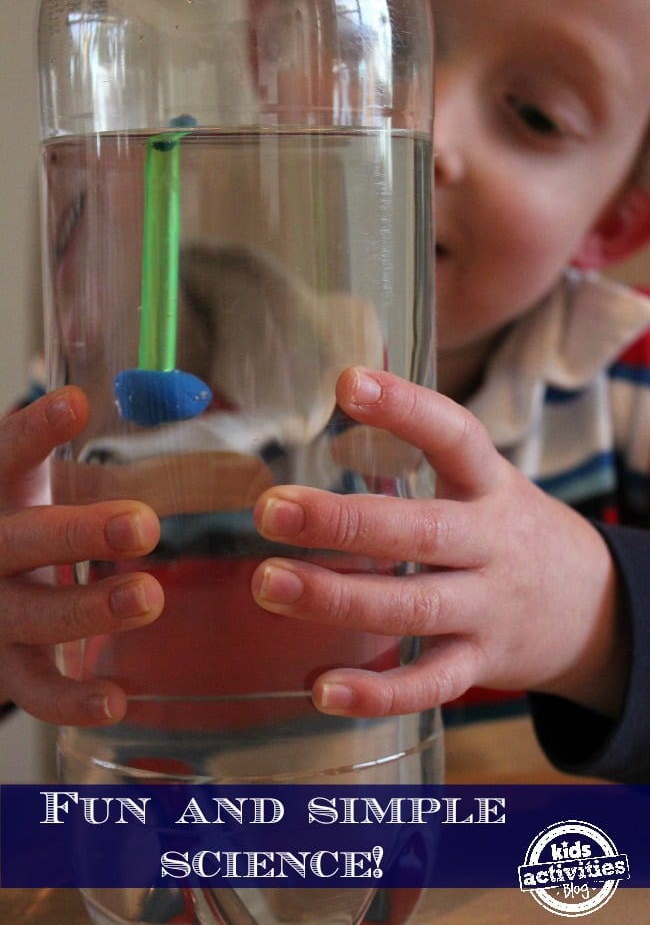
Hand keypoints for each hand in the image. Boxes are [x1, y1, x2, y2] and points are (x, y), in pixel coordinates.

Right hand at [0, 387, 162, 725]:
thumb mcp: (42, 485)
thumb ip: (92, 457)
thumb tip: (179, 406)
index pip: (3, 457)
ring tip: (147, 596)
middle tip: (144, 524)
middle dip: (79, 533)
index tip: (76, 403)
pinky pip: (34, 691)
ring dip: (87, 609)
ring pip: (30, 616)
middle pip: (20, 541)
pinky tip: (115, 698)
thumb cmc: (26, 525)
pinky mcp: (5, 667)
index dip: (33, 431)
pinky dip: (70, 700)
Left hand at [251, 367, 627, 718]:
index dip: (405, 408)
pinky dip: (379, 693)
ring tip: (270, 585)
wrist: (592, 607)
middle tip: (271, 509)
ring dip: (339, 599)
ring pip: (416, 606)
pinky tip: (322, 689)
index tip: (347, 382)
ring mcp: (490, 608)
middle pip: (422, 531)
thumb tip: (330, 435)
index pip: (455, 436)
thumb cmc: (509, 534)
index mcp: (490, 486)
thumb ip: (418, 462)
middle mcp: (493, 544)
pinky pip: (431, 684)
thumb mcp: (484, 485)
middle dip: (344, 521)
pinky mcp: (482, 664)